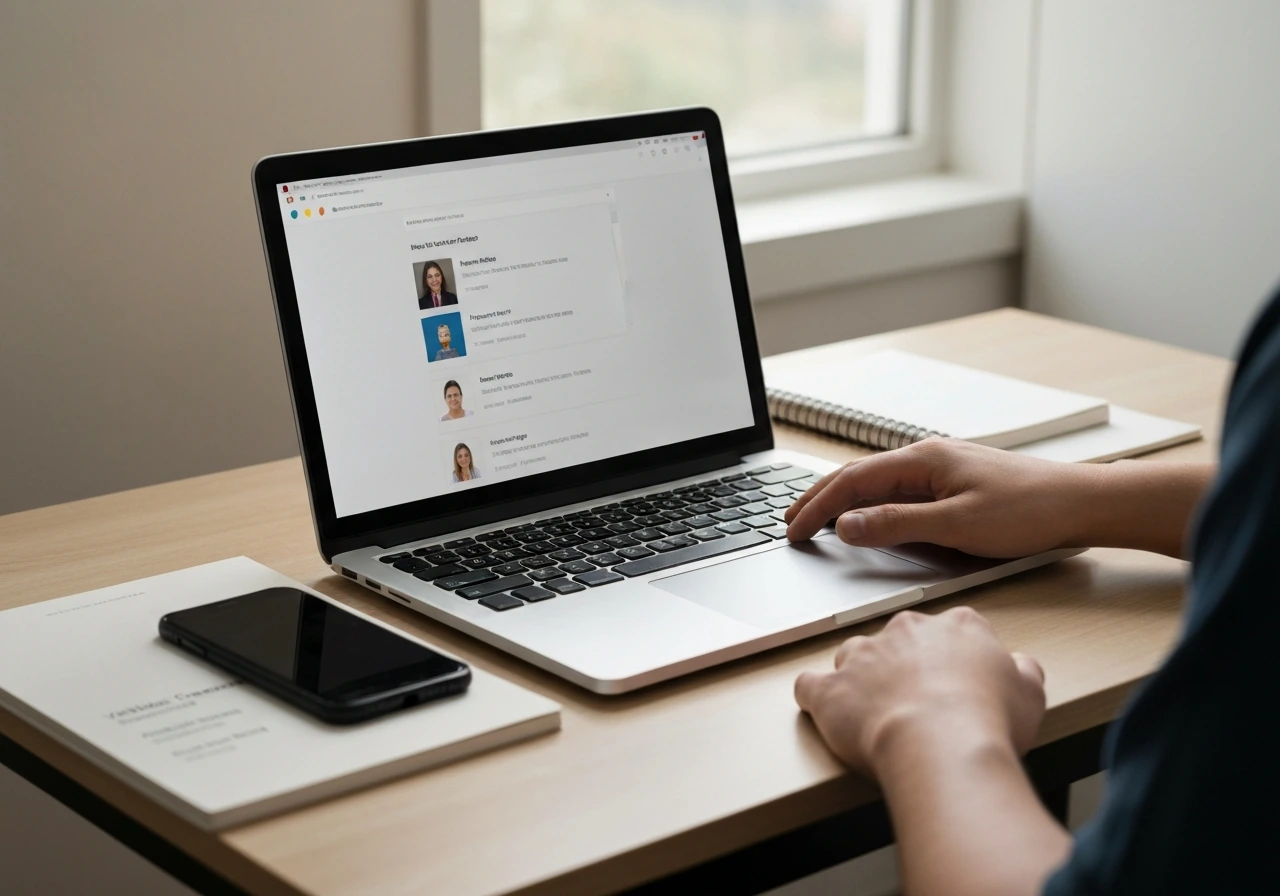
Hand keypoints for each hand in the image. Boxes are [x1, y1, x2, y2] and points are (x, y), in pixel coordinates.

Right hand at [784, 438, 1099, 557]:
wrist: (1080, 502)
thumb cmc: (1029, 510)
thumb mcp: (957, 524)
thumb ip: (898, 524)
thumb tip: (849, 525)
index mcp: (922, 460)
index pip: (851, 482)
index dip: (817, 507)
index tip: (794, 531)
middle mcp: (926, 457)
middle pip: (857, 477)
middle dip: (819, 500)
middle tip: (789, 523)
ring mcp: (939, 468)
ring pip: (875, 482)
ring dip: (842, 500)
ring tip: (815, 518)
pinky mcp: (952, 482)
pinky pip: (896, 490)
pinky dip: (868, 502)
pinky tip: (865, 514)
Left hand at [794, 607, 1045, 774]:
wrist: (942, 744)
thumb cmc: (988, 721)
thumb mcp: (1030, 693)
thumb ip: (1023, 671)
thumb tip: (1019, 666)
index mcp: (956, 626)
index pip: (952, 631)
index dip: (953, 661)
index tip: (957, 685)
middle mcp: (905, 631)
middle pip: (899, 641)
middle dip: (905, 668)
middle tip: (921, 707)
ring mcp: (863, 656)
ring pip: (853, 657)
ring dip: (860, 679)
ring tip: (875, 714)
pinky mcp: (831, 689)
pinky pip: (811, 685)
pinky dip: (816, 698)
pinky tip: (825, 712)